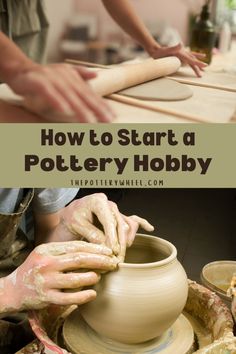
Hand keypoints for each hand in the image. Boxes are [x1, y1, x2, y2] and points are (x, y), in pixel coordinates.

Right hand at [2, 241, 117, 312]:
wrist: (14, 290)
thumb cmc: (36, 269)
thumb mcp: (46, 253)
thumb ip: (65, 250)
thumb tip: (94, 249)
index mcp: (47, 249)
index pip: (76, 246)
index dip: (95, 248)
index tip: (108, 251)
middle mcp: (46, 264)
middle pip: (79, 259)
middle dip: (100, 260)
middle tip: (113, 262)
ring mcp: (46, 281)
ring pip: (75, 279)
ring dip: (92, 277)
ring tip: (100, 276)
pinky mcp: (46, 298)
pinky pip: (68, 298)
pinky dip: (83, 296)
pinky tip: (93, 294)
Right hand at [7, 63, 114, 121]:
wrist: (19, 69)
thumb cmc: (44, 76)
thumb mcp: (63, 73)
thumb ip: (80, 74)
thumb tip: (96, 75)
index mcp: (73, 77)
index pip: (90, 93)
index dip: (101, 105)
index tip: (112, 116)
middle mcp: (65, 77)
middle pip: (83, 95)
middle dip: (96, 109)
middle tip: (107, 121)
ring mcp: (51, 78)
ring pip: (68, 95)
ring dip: (79, 109)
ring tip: (90, 122)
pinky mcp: (37, 80)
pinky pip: (48, 91)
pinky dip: (56, 100)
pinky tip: (64, 110)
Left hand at [58, 193, 153, 260]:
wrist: (70, 214)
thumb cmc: (72, 217)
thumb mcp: (77, 225)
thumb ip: (92, 234)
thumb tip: (107, 247)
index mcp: (98, 201)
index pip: (110, 221)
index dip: (113, 237)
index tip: (113, 251)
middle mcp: (109, 204)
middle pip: (122, 225)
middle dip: (121, 244)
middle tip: (118, 259)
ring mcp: (115, 210)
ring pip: (128, 225)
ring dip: (127, 240)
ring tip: (121, 252)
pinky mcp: (118, 216)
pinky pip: (133, 219)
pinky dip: (142, 223)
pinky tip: (149, 228)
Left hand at [149, 43, 206, 76]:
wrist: (155, 50)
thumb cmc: (160, 52)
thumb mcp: (166, 50)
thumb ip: (174, 48)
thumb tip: (181, 44)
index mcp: (181, 53)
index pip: (191, 60)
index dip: (198, 63)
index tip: (205, 66)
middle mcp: (183, 53)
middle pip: (193, 61)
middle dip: (198, 67)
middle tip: (203, 73)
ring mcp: (182, 54)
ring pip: (192, 60)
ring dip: (197, 64)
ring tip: (204, 68)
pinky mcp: (180, 56)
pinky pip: (188, 59)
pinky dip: (193, 59)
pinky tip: (195, 61)